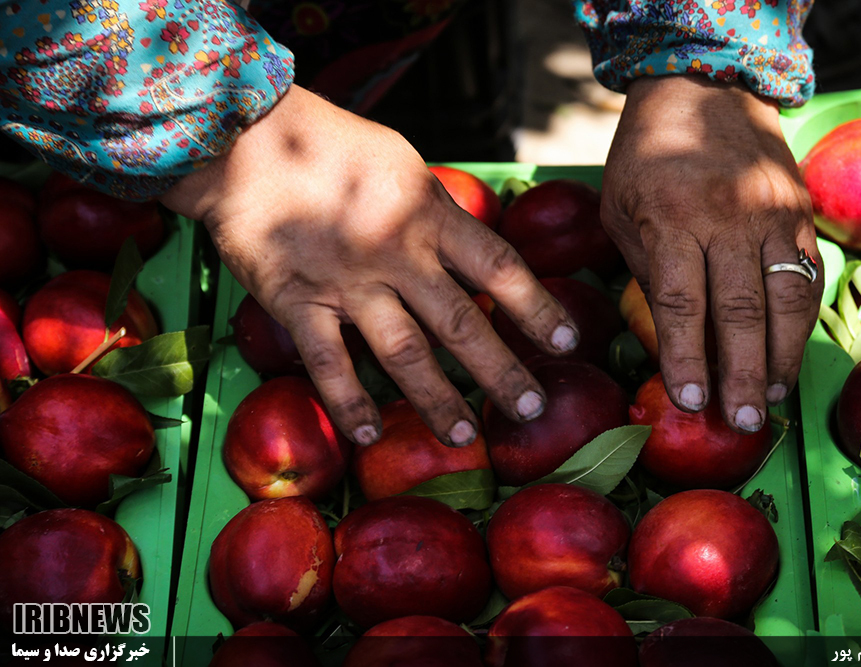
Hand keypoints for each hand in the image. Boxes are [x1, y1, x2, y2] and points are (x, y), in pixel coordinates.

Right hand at [162, 86, 578, 446]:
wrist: (244, 139)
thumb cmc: (331, 145)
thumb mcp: (402, 164)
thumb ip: (437, 211)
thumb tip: (472, 250)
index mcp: (428, 214)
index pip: (498, 266)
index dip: (537, 307)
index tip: (568, 341)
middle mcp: (397, 254)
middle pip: (461, 323)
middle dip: (500, 371)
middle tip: (530, 409)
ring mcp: (347, 282)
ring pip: (403, 353)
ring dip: (437, 399)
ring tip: (464, 437)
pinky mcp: (297, 301)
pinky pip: (328, 362)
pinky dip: (349, 401)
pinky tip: (368, 434)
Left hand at [602, 76, 822, 432]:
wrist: (707, 88)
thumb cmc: (647, 157)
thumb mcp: (621, 209)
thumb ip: (646, 271)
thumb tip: (672, 339)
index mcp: (672, 218)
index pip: (681, 304)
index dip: (687, 358)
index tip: (691, 403)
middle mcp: (730, 219)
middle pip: (741, 313)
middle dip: (741, 375)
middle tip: (744, 426)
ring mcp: (773, 216)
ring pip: (787, 301)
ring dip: (781, 358)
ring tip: (771, 400)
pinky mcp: (801, 215)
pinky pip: (808, 279)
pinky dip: (802, 324)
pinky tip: (789, 357)